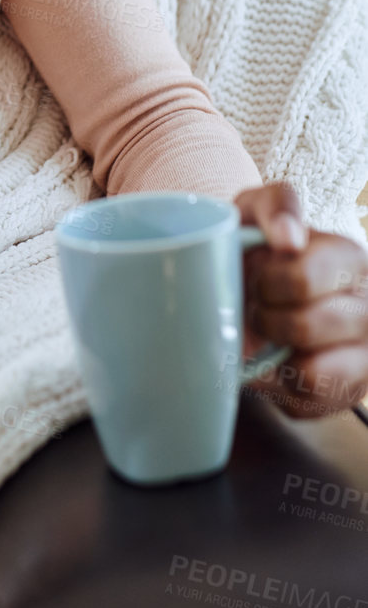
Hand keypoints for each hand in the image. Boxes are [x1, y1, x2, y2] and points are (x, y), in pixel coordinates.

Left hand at [238, 181, 367, 417]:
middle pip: (305, 327)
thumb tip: (290, 236)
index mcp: (350, 259)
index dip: (266, 283)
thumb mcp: (257, 210)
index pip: (302, 279)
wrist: (250, 287)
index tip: (258, 277)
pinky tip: (277, 361)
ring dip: (275, 356)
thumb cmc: (258, 248)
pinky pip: (309, 402)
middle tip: (258, 307)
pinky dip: (280, 386)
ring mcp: (365, 355)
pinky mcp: (350, 391)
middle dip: (265, 318)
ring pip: (315, 374)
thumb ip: (275, 206)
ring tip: (269, 336)